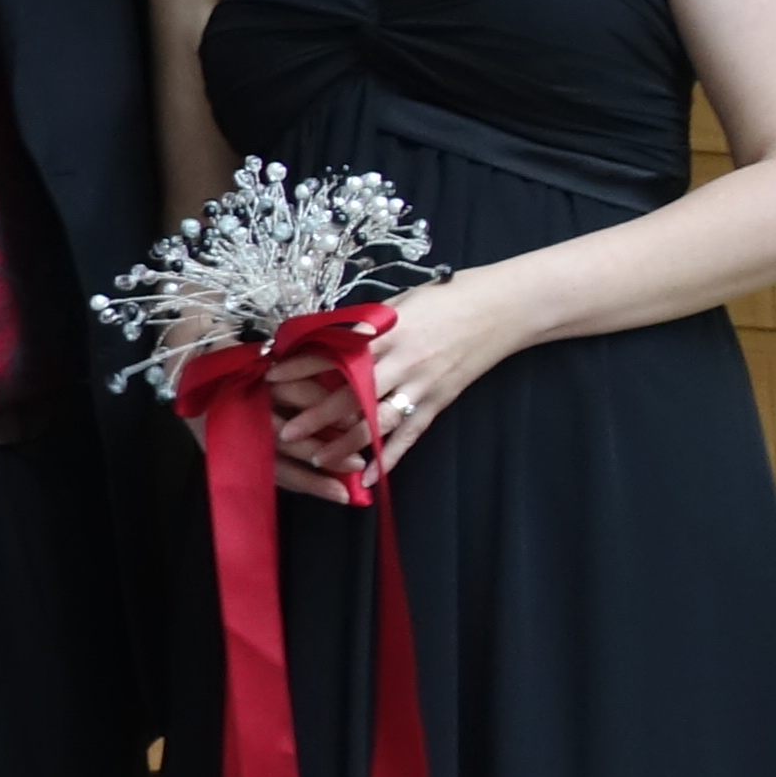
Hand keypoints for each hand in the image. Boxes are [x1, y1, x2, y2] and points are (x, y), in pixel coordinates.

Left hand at [265, 269, 521, 493]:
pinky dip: (390, 458)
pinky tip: (369, 477)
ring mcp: (423, 385)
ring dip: (346, 444)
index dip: (302, 368)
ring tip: (317, 460)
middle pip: (352, 395)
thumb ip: (365, 325)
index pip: (336, 354)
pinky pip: (410, 435)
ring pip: (378, 421)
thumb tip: (324, 337)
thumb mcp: (399, 304)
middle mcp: (404, 361)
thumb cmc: (447, 299)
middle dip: (316, 416)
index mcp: (388, 333)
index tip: (273, 378)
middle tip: (285, 433)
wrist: (502, 308)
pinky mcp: (439, 401)